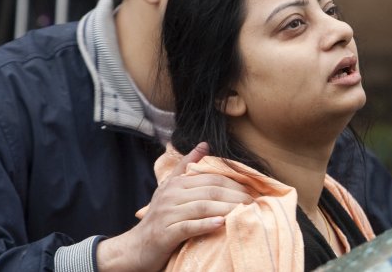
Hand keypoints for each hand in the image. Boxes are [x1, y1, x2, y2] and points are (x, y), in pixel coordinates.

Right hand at [95, 142, 252, 271]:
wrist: (135, 248)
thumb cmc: (158, 219)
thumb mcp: (169, 189)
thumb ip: (186, 166)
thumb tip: (204, 144)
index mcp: (175, 183)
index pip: (210, 178)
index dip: (234, 183)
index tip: (253, 190)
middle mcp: (171, 195)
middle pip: (210, 191)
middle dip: (236, 195)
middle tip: (255, 202)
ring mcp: (168, 214)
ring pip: (203, 207)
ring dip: (227, 209)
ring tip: (246, 212)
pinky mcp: (166, 233)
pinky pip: (189, 226)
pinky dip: (207, 225)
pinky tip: (222, 224)